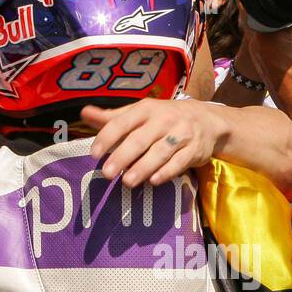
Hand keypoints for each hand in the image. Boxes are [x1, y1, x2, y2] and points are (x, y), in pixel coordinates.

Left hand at [83, 98, 221, 186]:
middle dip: (123, 156)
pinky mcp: (195, 149)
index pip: (122, 122)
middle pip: (140, 139)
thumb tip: (84, 113)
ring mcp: (181, 134)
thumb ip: (112, 117)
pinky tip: (154, 181)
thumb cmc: (163, 117)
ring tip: (127, 182)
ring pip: (160, 152)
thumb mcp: (139, 113)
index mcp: (145, 109)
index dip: (107, 137)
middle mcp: (163, 119)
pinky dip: (167, 172)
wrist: (207, 119)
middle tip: (107, 173)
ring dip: (143, 167)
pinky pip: (180, 162)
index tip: (94, 153)